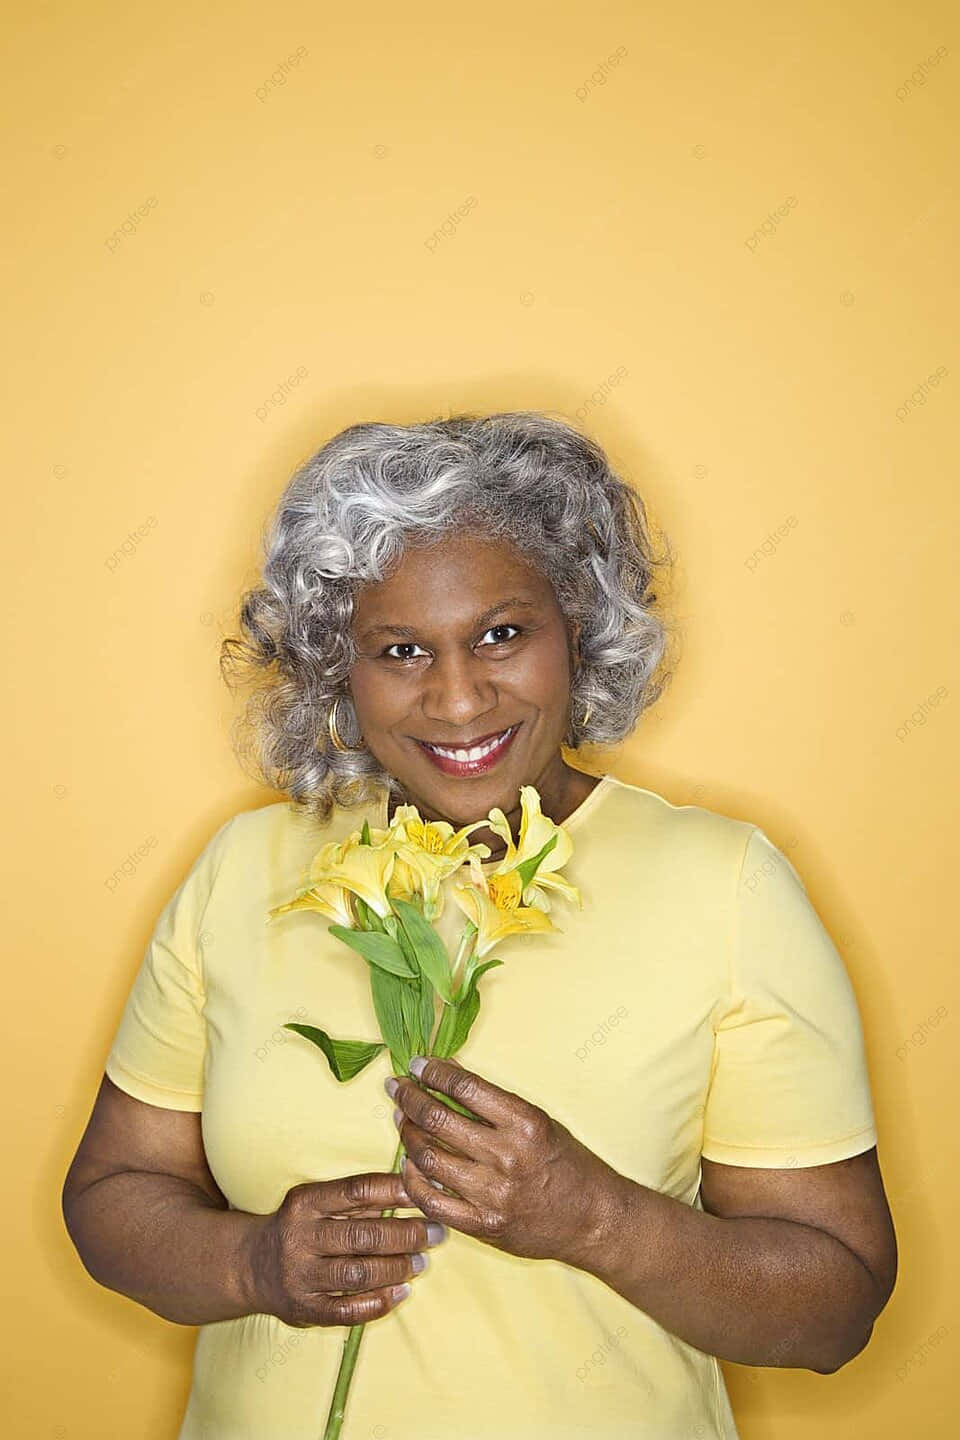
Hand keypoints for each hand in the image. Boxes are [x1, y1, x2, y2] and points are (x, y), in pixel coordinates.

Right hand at [243, 1171, 447, 1327]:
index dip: (395, 1191)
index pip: (357, 1191)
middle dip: (407, 1234)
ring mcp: (301, 1276)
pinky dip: (379, 1302)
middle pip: (363, 1235)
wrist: (249, 1266)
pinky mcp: (305, 1308)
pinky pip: (348, 1310)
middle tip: (436, 1233)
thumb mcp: (317, 1201)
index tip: (425, 1192)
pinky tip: (401, 1292)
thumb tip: (413, 1186)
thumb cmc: (300, 1225)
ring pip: (358, 1273)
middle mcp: (301, 1238)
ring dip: (397, 1267)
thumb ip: (359, 1198)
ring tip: (422, 1262)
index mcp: (306, 1202)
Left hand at [387, 1056, 619, 1266]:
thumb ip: (495, 1106)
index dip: (434, 1072)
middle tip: (396, 1087)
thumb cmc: (570, 1165)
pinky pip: (432, 1200)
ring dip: (406, 1133)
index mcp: (525, 1123)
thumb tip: (450, 1079)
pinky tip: (408, 1164)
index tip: (417, 1064)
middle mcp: (506, 1156)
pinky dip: (413, 1179)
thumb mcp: (540, 1122)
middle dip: (409, 1097)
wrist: (594, 1220)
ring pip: (428, 1156)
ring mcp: (492, 1193)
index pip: (465, 1087)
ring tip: (400, 1120)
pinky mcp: (483, 1224)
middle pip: (438, 1119)